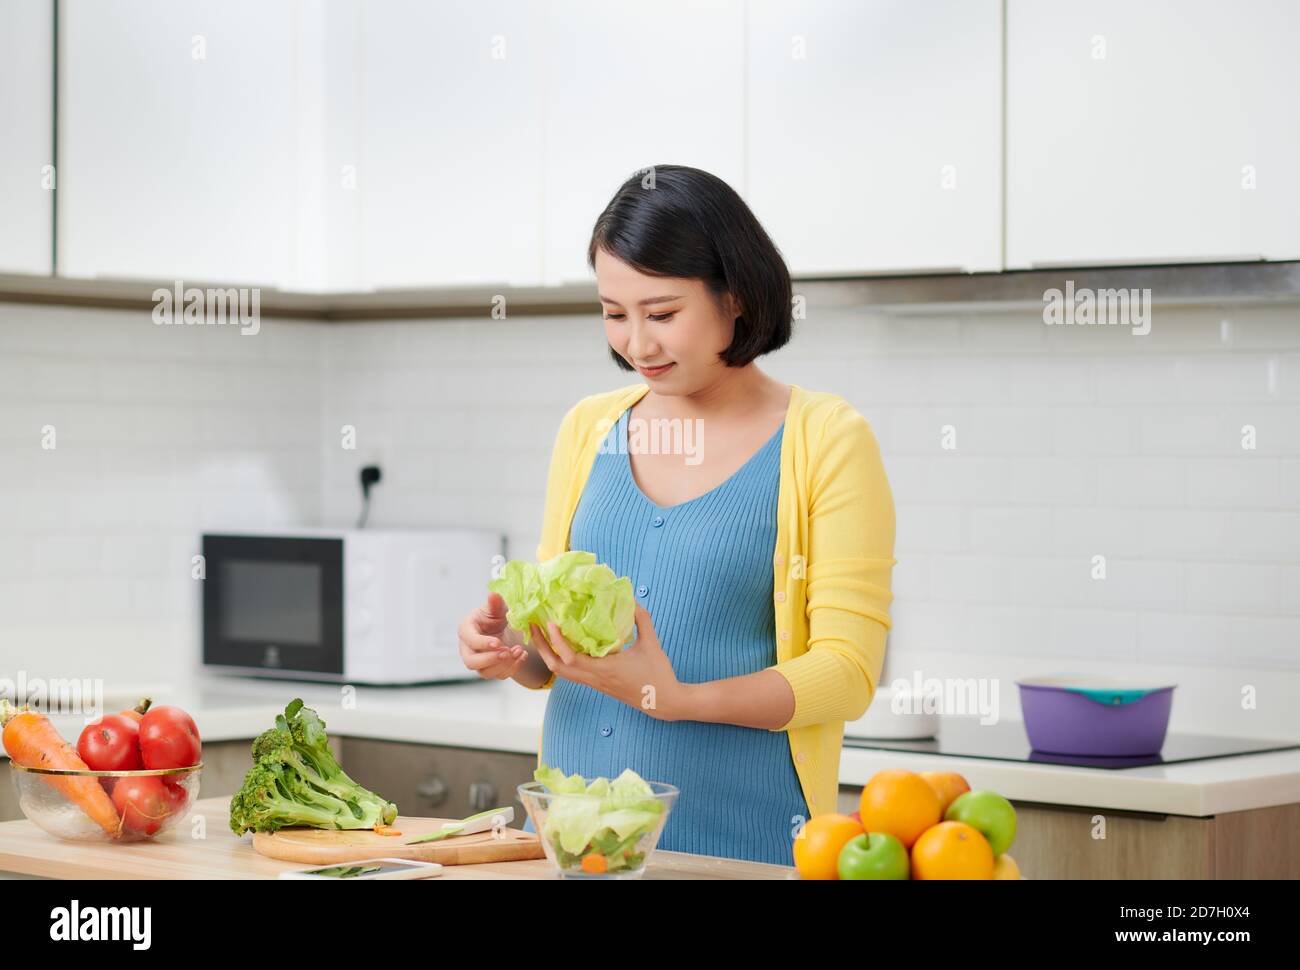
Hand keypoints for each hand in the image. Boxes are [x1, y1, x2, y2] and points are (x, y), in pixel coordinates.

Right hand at [458, 592, 528, 679]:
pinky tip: (522, 656)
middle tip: (508, 651)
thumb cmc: (494, 616)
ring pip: (485, 672)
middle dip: (491, 659)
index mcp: (466, 630)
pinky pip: (498, 675)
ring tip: (520, 651)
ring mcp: (478, 661)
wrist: (500, 628)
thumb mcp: (496, 607)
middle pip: (471, 662)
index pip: (469, 640)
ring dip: (504, 664)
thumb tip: (493, 594)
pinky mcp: (489, 670)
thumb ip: (494, 603)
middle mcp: (468, 649)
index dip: (483, 643)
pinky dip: (512, 668)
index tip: (498, 642)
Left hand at [531, 603, 688, 720]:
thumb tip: (631, 600)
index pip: (570, 658)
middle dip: (542, 647)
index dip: (557, 641)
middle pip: (556, 667)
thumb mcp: (651, 643)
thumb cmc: (658, 674)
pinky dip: (562, 657)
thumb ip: (642, 620)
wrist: (663, 702)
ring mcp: (594, 683)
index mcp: (604, 670)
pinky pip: (572, 672)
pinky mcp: (597, 684)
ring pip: (562, 672)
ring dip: (549, 653)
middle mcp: (594, 678)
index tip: (550, 622)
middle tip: (534, 625)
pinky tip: (565, 642)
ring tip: (544, 632)